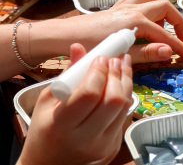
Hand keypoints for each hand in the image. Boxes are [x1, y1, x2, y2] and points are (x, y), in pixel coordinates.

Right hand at [17, 44, 132, 164]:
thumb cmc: (45, 132)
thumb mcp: (47, 102)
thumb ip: (68, 75)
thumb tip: (79, 47)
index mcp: (62, 126)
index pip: (89, 94)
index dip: (98, 72)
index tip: (100, 57)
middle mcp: (85, 138)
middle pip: (113, 101)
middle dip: (117, 74)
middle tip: (116, 59)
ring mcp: (103, 144)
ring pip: (124, 107)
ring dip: (126, 81)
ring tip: (123, 65)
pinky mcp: (114, 146)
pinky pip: (124, 115)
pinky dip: (124, 96)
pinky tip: (121, 83)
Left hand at [61, 0, 182, 61]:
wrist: (65, 36)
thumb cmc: (90, 46)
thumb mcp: (121, 54)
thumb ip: (147, 53)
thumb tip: (169, 52)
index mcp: (137, 21)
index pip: (165, 35)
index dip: (179, 46)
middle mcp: (133, 9)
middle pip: (165, 7)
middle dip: (177, 21)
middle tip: (180, 38)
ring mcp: (124, 6)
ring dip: (162, 9)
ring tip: (163, 26)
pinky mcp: (115, 7)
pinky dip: (146, 4)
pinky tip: (143, 16)